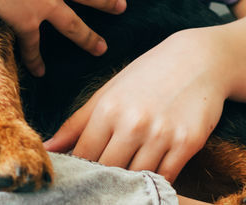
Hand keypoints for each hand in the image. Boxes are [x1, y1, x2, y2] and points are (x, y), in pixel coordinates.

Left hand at [42, 29, 227, 183]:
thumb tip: (47, 147)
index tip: (77, 178)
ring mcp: (162, 134)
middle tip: (99, 185)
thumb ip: (77, 123)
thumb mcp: (109, 91)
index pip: (84, 155)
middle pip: (108, 171)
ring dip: (130, 184)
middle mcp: (133, 122)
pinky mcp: (187, 143)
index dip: (79, 171)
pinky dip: (157, 182)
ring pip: (136, 178)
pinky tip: (150, 178)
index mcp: (109, 108)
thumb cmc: (148, 74)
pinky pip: (166, 177)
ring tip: (124, 183)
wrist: (198, 60)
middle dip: (102, 180)